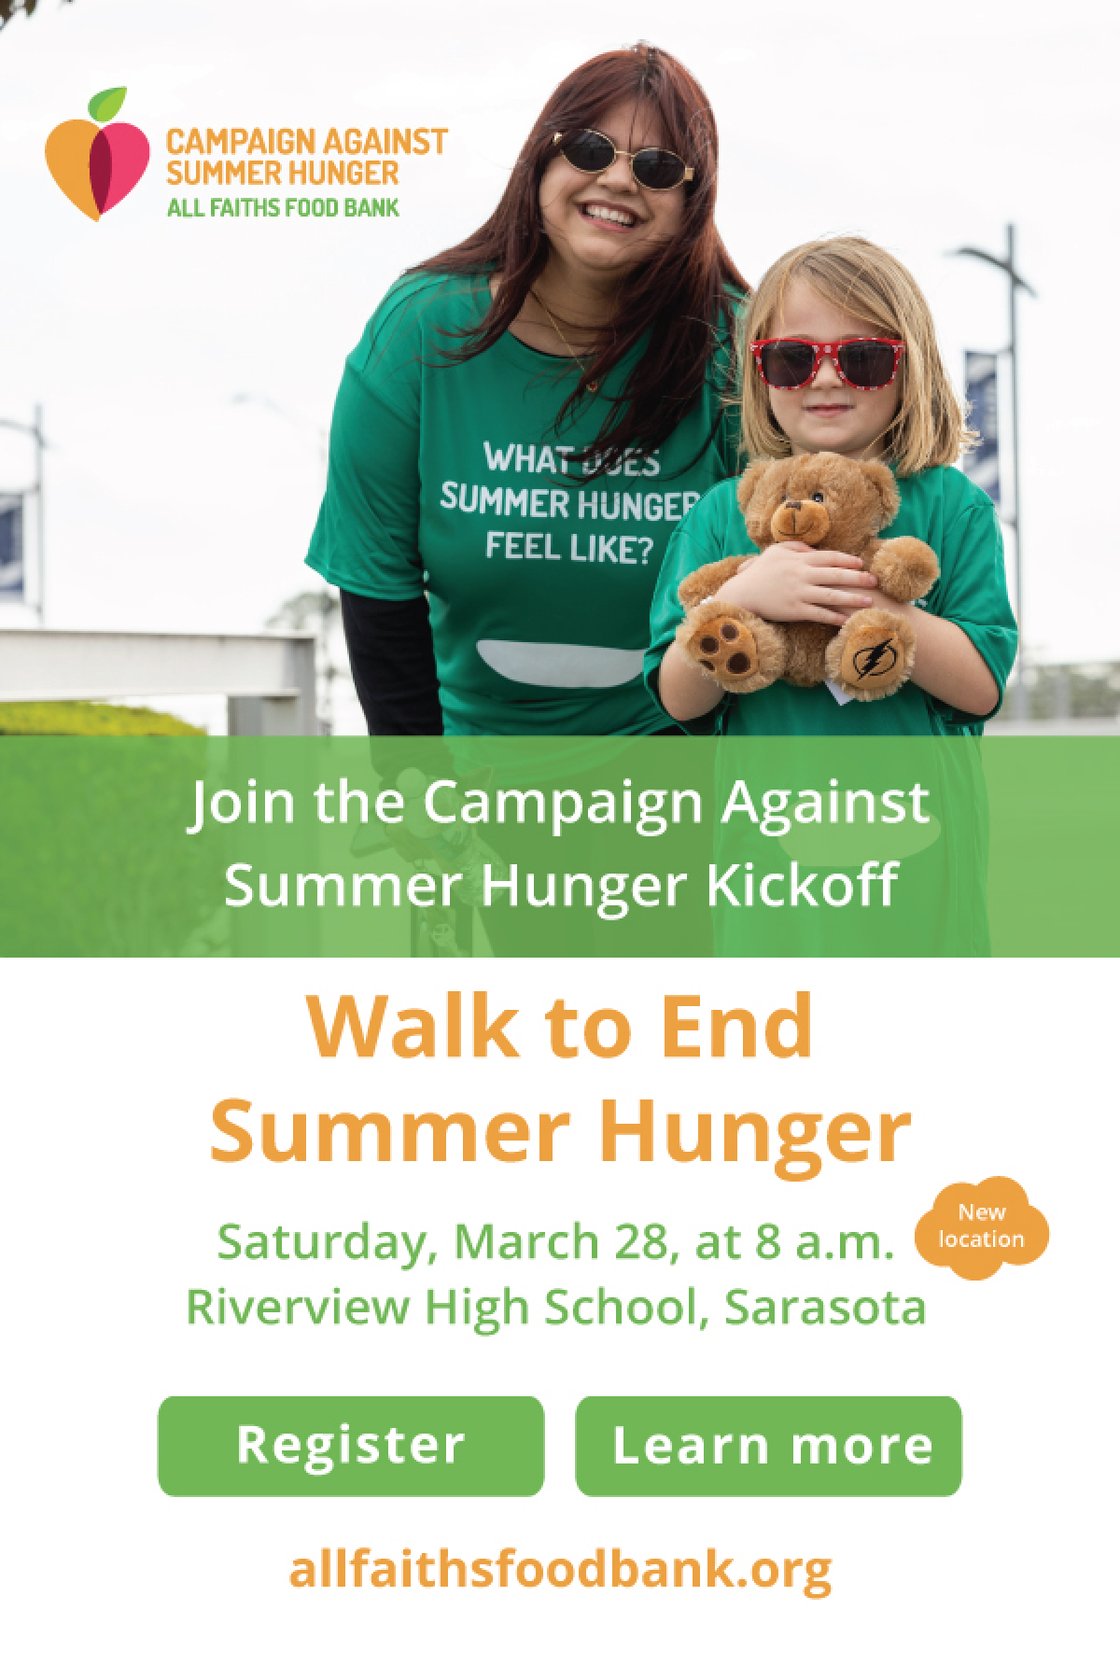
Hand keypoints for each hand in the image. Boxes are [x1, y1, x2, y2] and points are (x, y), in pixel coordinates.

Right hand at [714, 543, 879, 626]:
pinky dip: (834, 617)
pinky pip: (819, 614)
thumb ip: (797, 548)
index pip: (829, 557)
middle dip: (858, 578)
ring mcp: (799, 593)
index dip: (847, 560)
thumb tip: (815, 550)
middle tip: (875, 581)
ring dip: (852, 599)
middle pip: (836, 575)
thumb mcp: (776, 552)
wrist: (742, 592)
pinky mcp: (794, 610)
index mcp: (800, 560)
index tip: (862, 563)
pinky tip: (846, 620)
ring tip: (868, 602)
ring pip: (831, 595)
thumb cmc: (759, 572)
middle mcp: (802, 575)